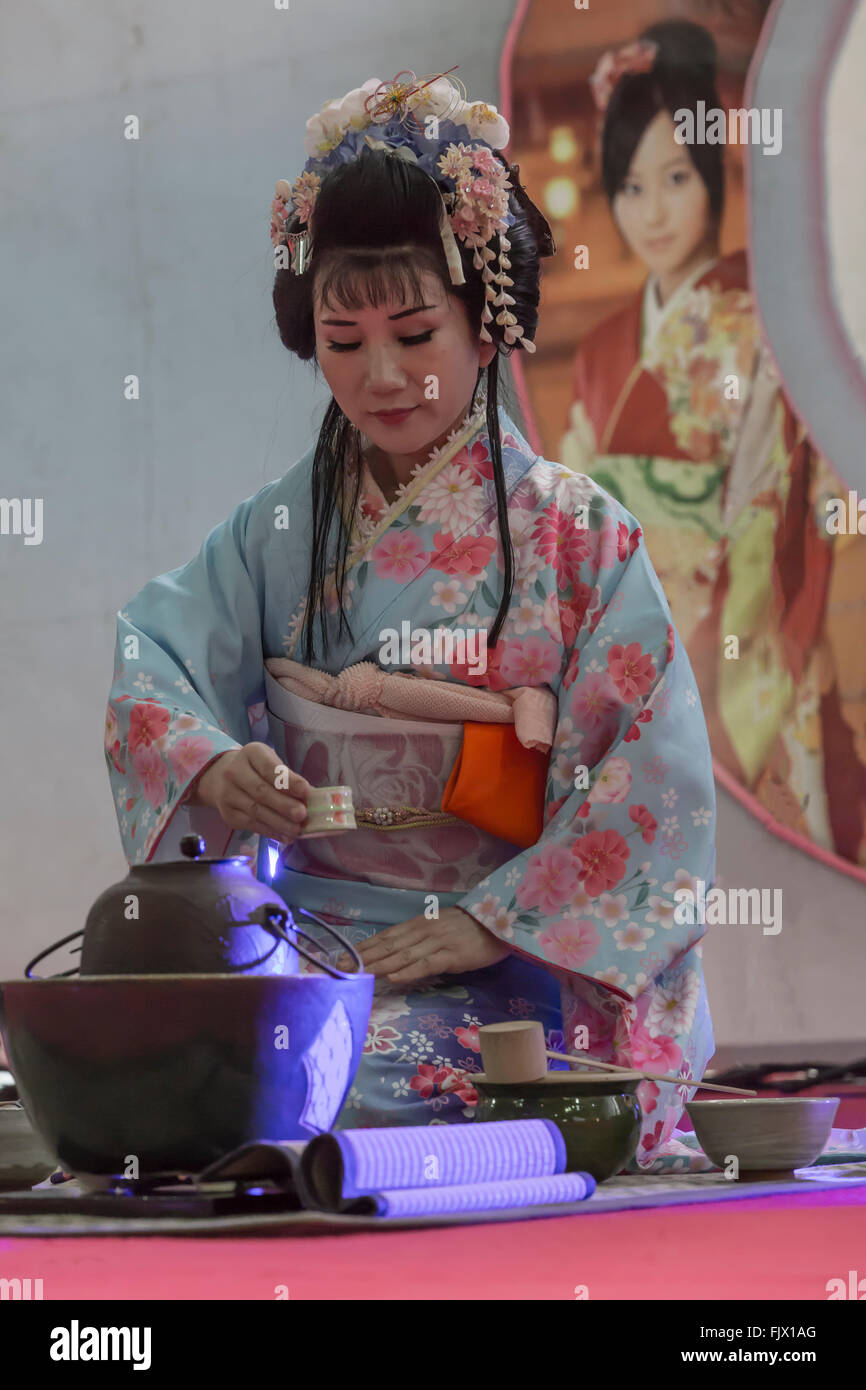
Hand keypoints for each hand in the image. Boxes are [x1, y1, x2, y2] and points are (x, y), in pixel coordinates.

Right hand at [192, 743, 309, 843]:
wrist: (221, 777)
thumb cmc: (257, 769)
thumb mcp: (272, 762)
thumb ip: (289, 778)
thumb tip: (312, 799)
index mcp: (251, 753)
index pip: (269, 768)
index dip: (288, 781)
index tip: (306, 791)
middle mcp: (234, 772)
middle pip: (261, 791)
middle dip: (284, 805)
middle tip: (302, 814)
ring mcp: (228, 794)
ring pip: (256, 811)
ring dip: (279, 822)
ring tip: (297, 829)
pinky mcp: (228, 815)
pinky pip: (251, 825)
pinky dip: (271, 832)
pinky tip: (285, 837)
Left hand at [336, 907, 510, 982]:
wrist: (503, 921)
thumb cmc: (472, 926)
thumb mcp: (441, 926)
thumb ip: (420, 937)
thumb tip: (397, 952)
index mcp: (420, 923)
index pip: (385, 936)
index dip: (363, 947)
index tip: (341, 956)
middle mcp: (424, 931)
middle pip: (388, 946)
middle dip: (362, 958)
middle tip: (337, 968)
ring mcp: (438, 942)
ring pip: (402, 955)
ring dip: (378, 965)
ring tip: (357, 974)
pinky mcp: (454, 955)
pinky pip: (427, 964)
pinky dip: (409, 971)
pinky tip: (393, 978)